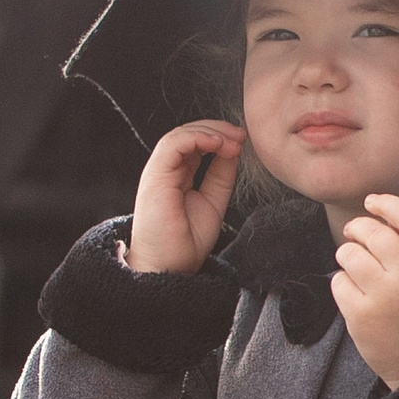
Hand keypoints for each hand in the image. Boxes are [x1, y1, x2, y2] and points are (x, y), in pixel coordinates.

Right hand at [130, 120, 242, 273]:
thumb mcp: (213, 202)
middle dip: (218, 129)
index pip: (196, 144)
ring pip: (181, 134)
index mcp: (177, 177)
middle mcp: (165, 171)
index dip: (219, 137)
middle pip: (189, 134)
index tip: (242, 141)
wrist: (168, 269)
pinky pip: (173, 144)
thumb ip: (221, 176)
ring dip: (211, 132)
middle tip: (242, 136)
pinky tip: (218, 144)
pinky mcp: (155, 176)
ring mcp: (158, 172)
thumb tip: (233, 150)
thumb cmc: (185, 244)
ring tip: (233, 141)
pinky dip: (198, 138)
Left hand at [330, 193, 398, 386]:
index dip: (388, 204)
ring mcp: (385, 296)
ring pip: (351, 254)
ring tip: (352, 264)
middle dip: (358, 227)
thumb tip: (381, 219)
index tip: (373, 202)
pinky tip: (353, 292)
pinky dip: (342, 283)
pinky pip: (339, 282)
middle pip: (375, 233)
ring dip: (347, 254)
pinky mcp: (362, 315)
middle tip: (353, 232)